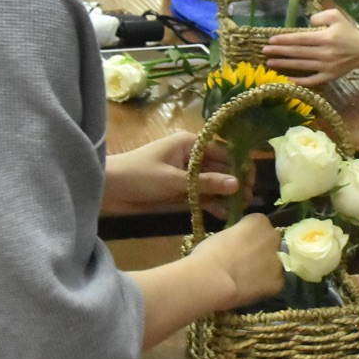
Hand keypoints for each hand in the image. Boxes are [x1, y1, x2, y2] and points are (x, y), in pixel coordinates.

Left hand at [102, 131, 240, 216]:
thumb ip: (206, 183)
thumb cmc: (138, 175)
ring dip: (225, 195)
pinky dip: (211, 203)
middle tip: (251, 199)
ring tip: (242, 209)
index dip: (240, 166)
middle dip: (235, 183)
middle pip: (220, 168)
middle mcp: (191, 156)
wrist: (107, 190)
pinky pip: (200, 195)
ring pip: (212, 183)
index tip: (252, 182)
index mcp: (190, 143)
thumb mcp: (173, 180)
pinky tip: (224, 214)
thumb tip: (237, 184)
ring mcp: (185, 174)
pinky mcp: (179, 190)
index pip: (223, 152)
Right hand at [188, 212, 283, 308]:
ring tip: (245, 279)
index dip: (248, 235)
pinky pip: (273, 283)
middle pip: (270, 242)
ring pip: (273, 264)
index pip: (258, 224)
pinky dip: (264, 286)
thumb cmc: (210, 253)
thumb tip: (238, 243)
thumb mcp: (223, 233)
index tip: (238, 243)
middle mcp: (273, 237)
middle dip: (261, 250)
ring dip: (264, 268)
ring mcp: (278, 261)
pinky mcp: (278, 282)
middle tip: (244, 261)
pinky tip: (249, 290)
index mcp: (260, 221)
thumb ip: (238, 235)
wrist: (212, 279)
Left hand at [263, 8, 358, 85]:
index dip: (284, 40)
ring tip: (270, 63)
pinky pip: (312, 80)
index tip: (271, 40)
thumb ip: (320, 15)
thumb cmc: (348, 32)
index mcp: (326, 38)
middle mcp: (325, 53)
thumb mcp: (337, 16)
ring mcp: (326, 66)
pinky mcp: (329, 76)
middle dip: (279, 52)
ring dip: (284, 64)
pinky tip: (287, 79)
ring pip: (301, 66)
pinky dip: (299, 81)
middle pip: (298, 52)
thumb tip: (307, 23)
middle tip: (264, 51)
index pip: (300, 39)